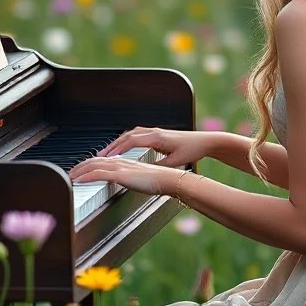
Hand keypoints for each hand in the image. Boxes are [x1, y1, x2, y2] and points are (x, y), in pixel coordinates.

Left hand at [69, 156, 175, 195]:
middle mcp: (120, 162)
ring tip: (69, 177)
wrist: (169, 179)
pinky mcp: (120, 175)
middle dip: (79, 167)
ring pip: (93, 166)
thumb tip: (130, 185)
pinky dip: (85, 177)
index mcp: (125, 162)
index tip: (81, 170)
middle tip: (69, 173)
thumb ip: (133, 180)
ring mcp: (120, 167)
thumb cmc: (160, 181)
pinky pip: (98, 174)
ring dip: (78, 171)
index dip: (89, 165)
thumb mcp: (143, 180)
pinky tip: (77, 181)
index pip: (102, 161)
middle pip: (94, 161)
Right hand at [96, 127, 215, 167]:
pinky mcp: (159, 134)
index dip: (117, 149)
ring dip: (118, 142)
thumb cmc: (193, 150)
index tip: (105, 157)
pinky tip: (124, 148)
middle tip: (99, 156)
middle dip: (112, 146)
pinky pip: (138, 135)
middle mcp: (154, 132)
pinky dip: (127, 141)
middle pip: (127, 136)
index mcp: (157, 137)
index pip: (131, 141)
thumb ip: (159, 167)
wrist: (206, 140)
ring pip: (131, 134)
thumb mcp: (175, 162)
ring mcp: (156, 132)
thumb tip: (146, 174)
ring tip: (107, 152)